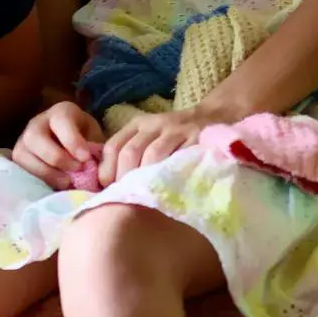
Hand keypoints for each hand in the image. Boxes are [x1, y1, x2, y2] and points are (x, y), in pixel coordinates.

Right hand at [11, 100, 105, 190]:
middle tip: (76, 170)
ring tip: (67, 182)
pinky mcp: (18, 157)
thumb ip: (96, 150)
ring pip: (23, 155)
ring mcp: (23, 140)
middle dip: (57, 157)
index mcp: (61, 112)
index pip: (61, 120)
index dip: (72, 140)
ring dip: (46, 172)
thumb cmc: (87, 142)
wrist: (74, 148)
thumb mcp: (96, 139)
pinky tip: (54, 186)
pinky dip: (37, 179)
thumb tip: (98, 168)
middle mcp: (38, 122)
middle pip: (35, 137)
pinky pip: (20, 169)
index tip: (86, 158)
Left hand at [97, 108, 217, 187]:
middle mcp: (155, 123)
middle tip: (126, 198)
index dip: (107, 171)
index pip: (113, 146)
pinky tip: (166, 189)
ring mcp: (177, 129)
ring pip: (153, 154)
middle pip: (130, 151)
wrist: (212, 117)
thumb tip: (105, 185)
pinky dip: (169, 176)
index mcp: (138, 124)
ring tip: (143, 197)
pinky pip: (178, 159)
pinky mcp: (196, 138)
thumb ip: (129, 154)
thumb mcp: (149, 137)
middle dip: (125, 178)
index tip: (109, 190)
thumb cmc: (174, 137)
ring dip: (145, 179)